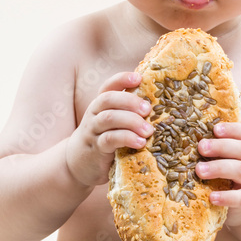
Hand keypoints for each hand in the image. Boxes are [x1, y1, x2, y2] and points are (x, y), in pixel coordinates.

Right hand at [65, 71, 153, 187]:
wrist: (80, 162)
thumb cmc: (105, 137)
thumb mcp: (113, 121)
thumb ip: (128, 111)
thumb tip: (159, 102)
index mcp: (101, 104)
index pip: (109, 86)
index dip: (122, 79)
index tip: (138, 78)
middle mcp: (95, 113)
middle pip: (108, 99)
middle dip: (130, 101)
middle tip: (148, 109)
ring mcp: (94, 130)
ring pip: (109, 118)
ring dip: (132, 121)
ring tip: (149, 130)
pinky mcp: (97, 148)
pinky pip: (110, 139)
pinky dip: (127, 138)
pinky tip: (140, 142)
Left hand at [195, 121, 240, 227]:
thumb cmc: (233, 172)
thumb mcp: (231, 156)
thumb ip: (219, 142)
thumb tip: (190, 121)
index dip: (234, 129)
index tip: (215, 129)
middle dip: (222, 146)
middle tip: (201, 147)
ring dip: (219, 168)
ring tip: (199, 170)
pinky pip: (240, 198)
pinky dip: (226, 197)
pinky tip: (212, 196)